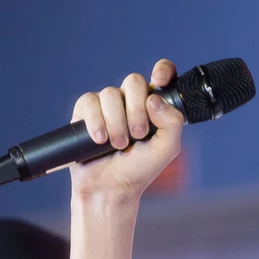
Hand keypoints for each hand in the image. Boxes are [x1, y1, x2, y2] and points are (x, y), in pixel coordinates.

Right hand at [69, 59, 184, 203]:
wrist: (111, 188)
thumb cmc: (140, 169)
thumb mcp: (167, 148)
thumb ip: (172, 122)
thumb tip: (154, 99)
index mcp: (154, 105)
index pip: (162, 74)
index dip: (162, 70)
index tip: (159, 81)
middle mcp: (131, 100)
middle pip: (134, 81)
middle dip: (136, 109)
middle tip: (138, 135)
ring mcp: (108, 104)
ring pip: (111, 93)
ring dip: (116, 122)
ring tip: (118, 145)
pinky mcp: (85, 111)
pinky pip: (89, 101)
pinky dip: (95, 122)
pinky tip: (99, 139)